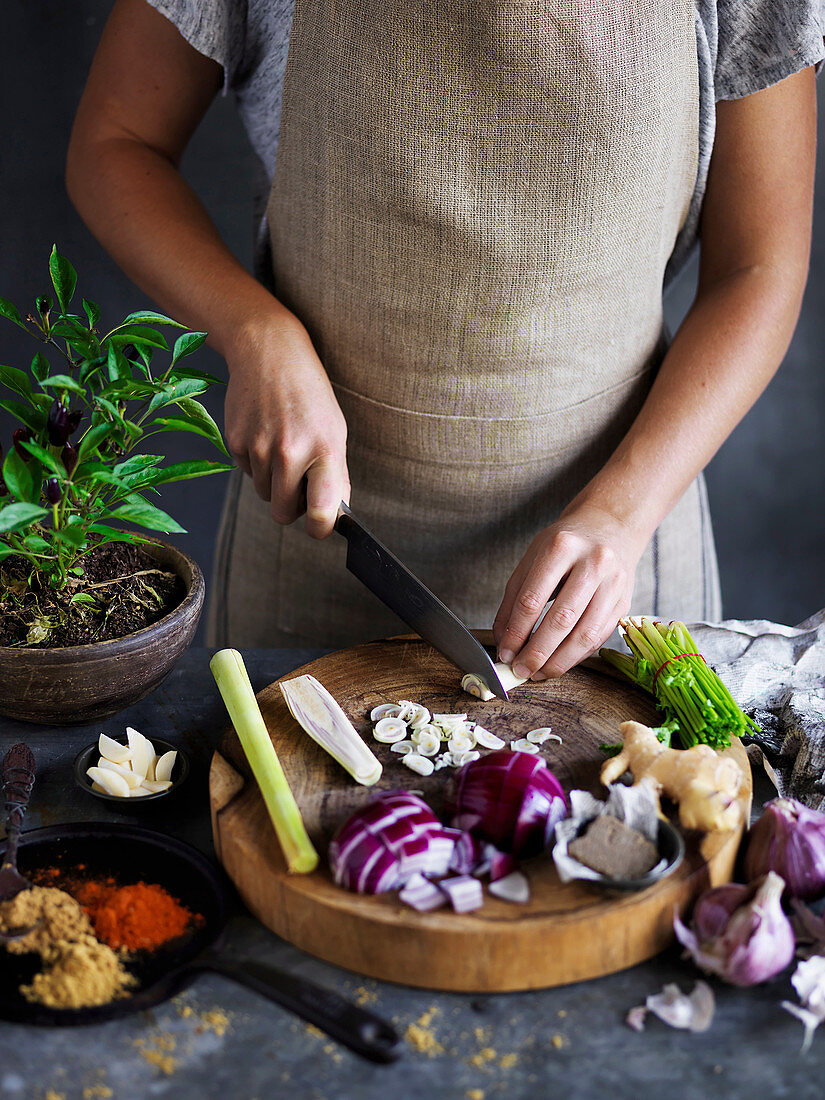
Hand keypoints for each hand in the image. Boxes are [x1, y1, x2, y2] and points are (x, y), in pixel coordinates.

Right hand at [223, 310, 349, 537]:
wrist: (269, 353)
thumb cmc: (309, 395)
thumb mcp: (334, 431)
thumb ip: (334, 475)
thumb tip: (332, 516)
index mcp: (324, 451)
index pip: (321, 512)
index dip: (320, 528)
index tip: (319, 527)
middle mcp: (290, 452)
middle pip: (282, 513)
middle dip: (291, 507)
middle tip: (299, 484)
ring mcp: (259, 448)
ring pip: (264, 493)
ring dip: (273, 480)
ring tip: (283, 445)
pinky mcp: (235, 442)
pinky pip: (248, 473)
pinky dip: (257, 462)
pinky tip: (265, 433)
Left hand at [492, 503, 647, 678]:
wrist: (610, 526)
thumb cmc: (565, 545)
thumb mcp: (533, 558)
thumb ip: (514, 598)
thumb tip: (504, 640)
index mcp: (561, 547)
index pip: (532, 599)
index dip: (516, 632)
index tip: (505, 653)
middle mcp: (592, 563)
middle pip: (561, 619)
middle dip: (537, 652)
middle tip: (521, 670)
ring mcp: (614, 583)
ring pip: (585, 634)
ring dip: (559, 661)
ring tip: (539, 673)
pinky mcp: (624, 602)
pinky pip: (599, 637)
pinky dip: (577, 656)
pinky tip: (560, 662)